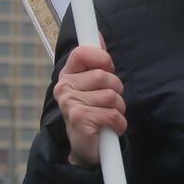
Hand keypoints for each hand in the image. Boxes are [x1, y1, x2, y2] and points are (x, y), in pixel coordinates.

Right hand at [54, 40, 124, 167]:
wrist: (86, 148)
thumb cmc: (92, 111)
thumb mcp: (94, 84)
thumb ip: (97, 61)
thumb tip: (98, 35)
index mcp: (68, 75)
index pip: (82, 52)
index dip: (101, 57)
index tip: (108, 66)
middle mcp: (64, 88)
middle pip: (103, 75)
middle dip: (116, 89)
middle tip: (110, 101)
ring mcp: (69, 104)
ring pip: (110, 96)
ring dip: (118, 107)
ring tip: (109, 115)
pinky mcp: (79, 119)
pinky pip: (112, 113)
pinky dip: (119, 122)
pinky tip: (111, 128)